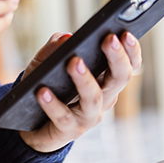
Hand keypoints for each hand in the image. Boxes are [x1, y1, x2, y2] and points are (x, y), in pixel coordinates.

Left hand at [18, 31, 141, 151]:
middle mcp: (104, 97)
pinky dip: (53, 103)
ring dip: (85, 79)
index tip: (125, 33)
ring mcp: (88, 116)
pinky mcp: (69, 130)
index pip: (129, 64)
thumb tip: (67, 37)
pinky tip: (43, 91)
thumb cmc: (47, 86)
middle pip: (120, 78)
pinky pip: (63, 116)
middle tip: (109, 39)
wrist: (31, 122)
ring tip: (74, 62)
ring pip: (94, 98)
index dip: (131, 50)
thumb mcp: (47, 60)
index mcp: (105, 78)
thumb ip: (56, 46)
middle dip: (117, 58)